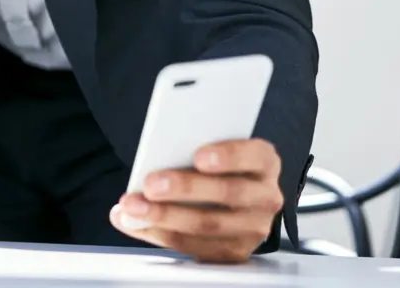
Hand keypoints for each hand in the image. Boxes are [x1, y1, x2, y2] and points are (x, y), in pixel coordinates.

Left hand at [110, 139, 282, 263]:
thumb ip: (194, 148)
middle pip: (229, 193)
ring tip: (133, 207)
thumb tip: (156, 152)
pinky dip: (160, 234)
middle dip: (185, 188)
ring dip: (165, 216)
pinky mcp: (234, 251)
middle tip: (151, 184)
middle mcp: (265, 197)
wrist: (237, 201)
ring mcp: (253, 228)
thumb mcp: (217, 149)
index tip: (199, 157)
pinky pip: (195, 246)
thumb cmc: (218, 166)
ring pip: (209, 225)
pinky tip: (135, 223)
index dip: (229, 156)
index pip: (255, 156)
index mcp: (264, 163)